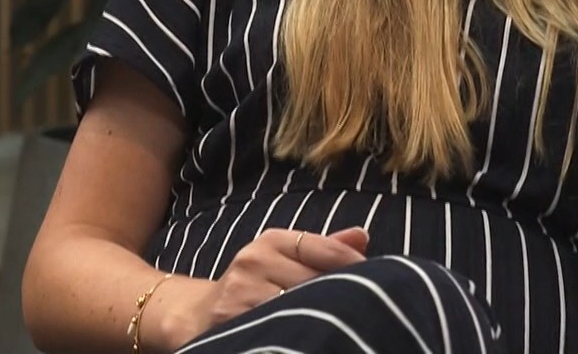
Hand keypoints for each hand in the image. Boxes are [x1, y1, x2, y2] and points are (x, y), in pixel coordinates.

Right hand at [155, 227, 369, 348]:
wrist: (195, 316)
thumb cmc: (251, 287)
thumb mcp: (282, 259)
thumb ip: (323, 249)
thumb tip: (363, 236)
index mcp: (272, 241)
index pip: (327, 251)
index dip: (358, 271)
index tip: (381, 287)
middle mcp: (254, 261)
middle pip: (318, 283)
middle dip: (344, 299)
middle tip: (368, 314)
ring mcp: (241, 294)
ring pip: (299, 308)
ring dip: (325, 322)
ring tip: (343, 329)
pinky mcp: (231, 323)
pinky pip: (277, 331)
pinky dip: (299, 337)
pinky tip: (311, 340)